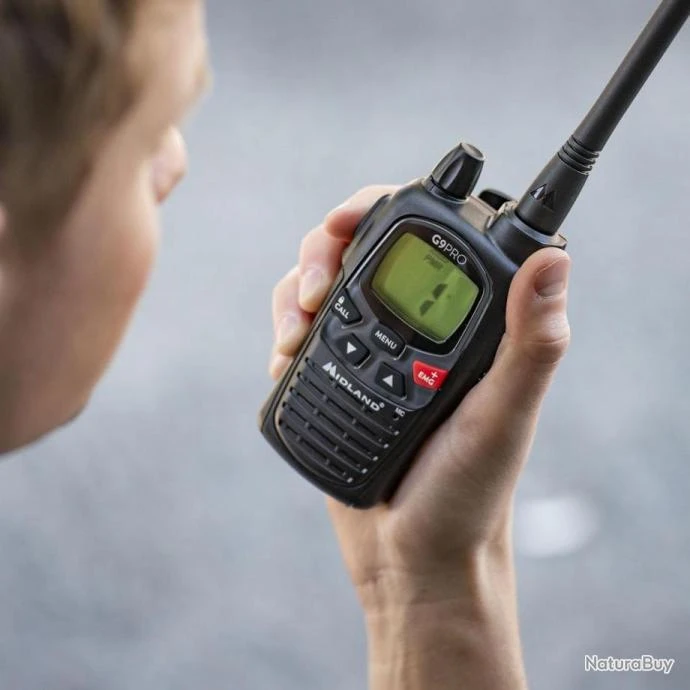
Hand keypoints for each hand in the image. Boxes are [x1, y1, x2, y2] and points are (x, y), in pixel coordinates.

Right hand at [269, 185, 570, 688]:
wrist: (411, 556)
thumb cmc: (468, 494)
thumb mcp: (502, 418)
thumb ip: (530, 345)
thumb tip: (554, 260)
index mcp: (462, 323)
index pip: (421, 238)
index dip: (378, 212)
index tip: (344, 224)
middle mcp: (413, 327)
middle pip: (358, 251)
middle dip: (321, 252)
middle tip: (312, 288)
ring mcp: (368, 350)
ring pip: (319, 286)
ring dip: (294, 293)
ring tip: (292, 335)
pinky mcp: (334, 377)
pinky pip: (298, 333)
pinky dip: (284, 332)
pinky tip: (285, 357)